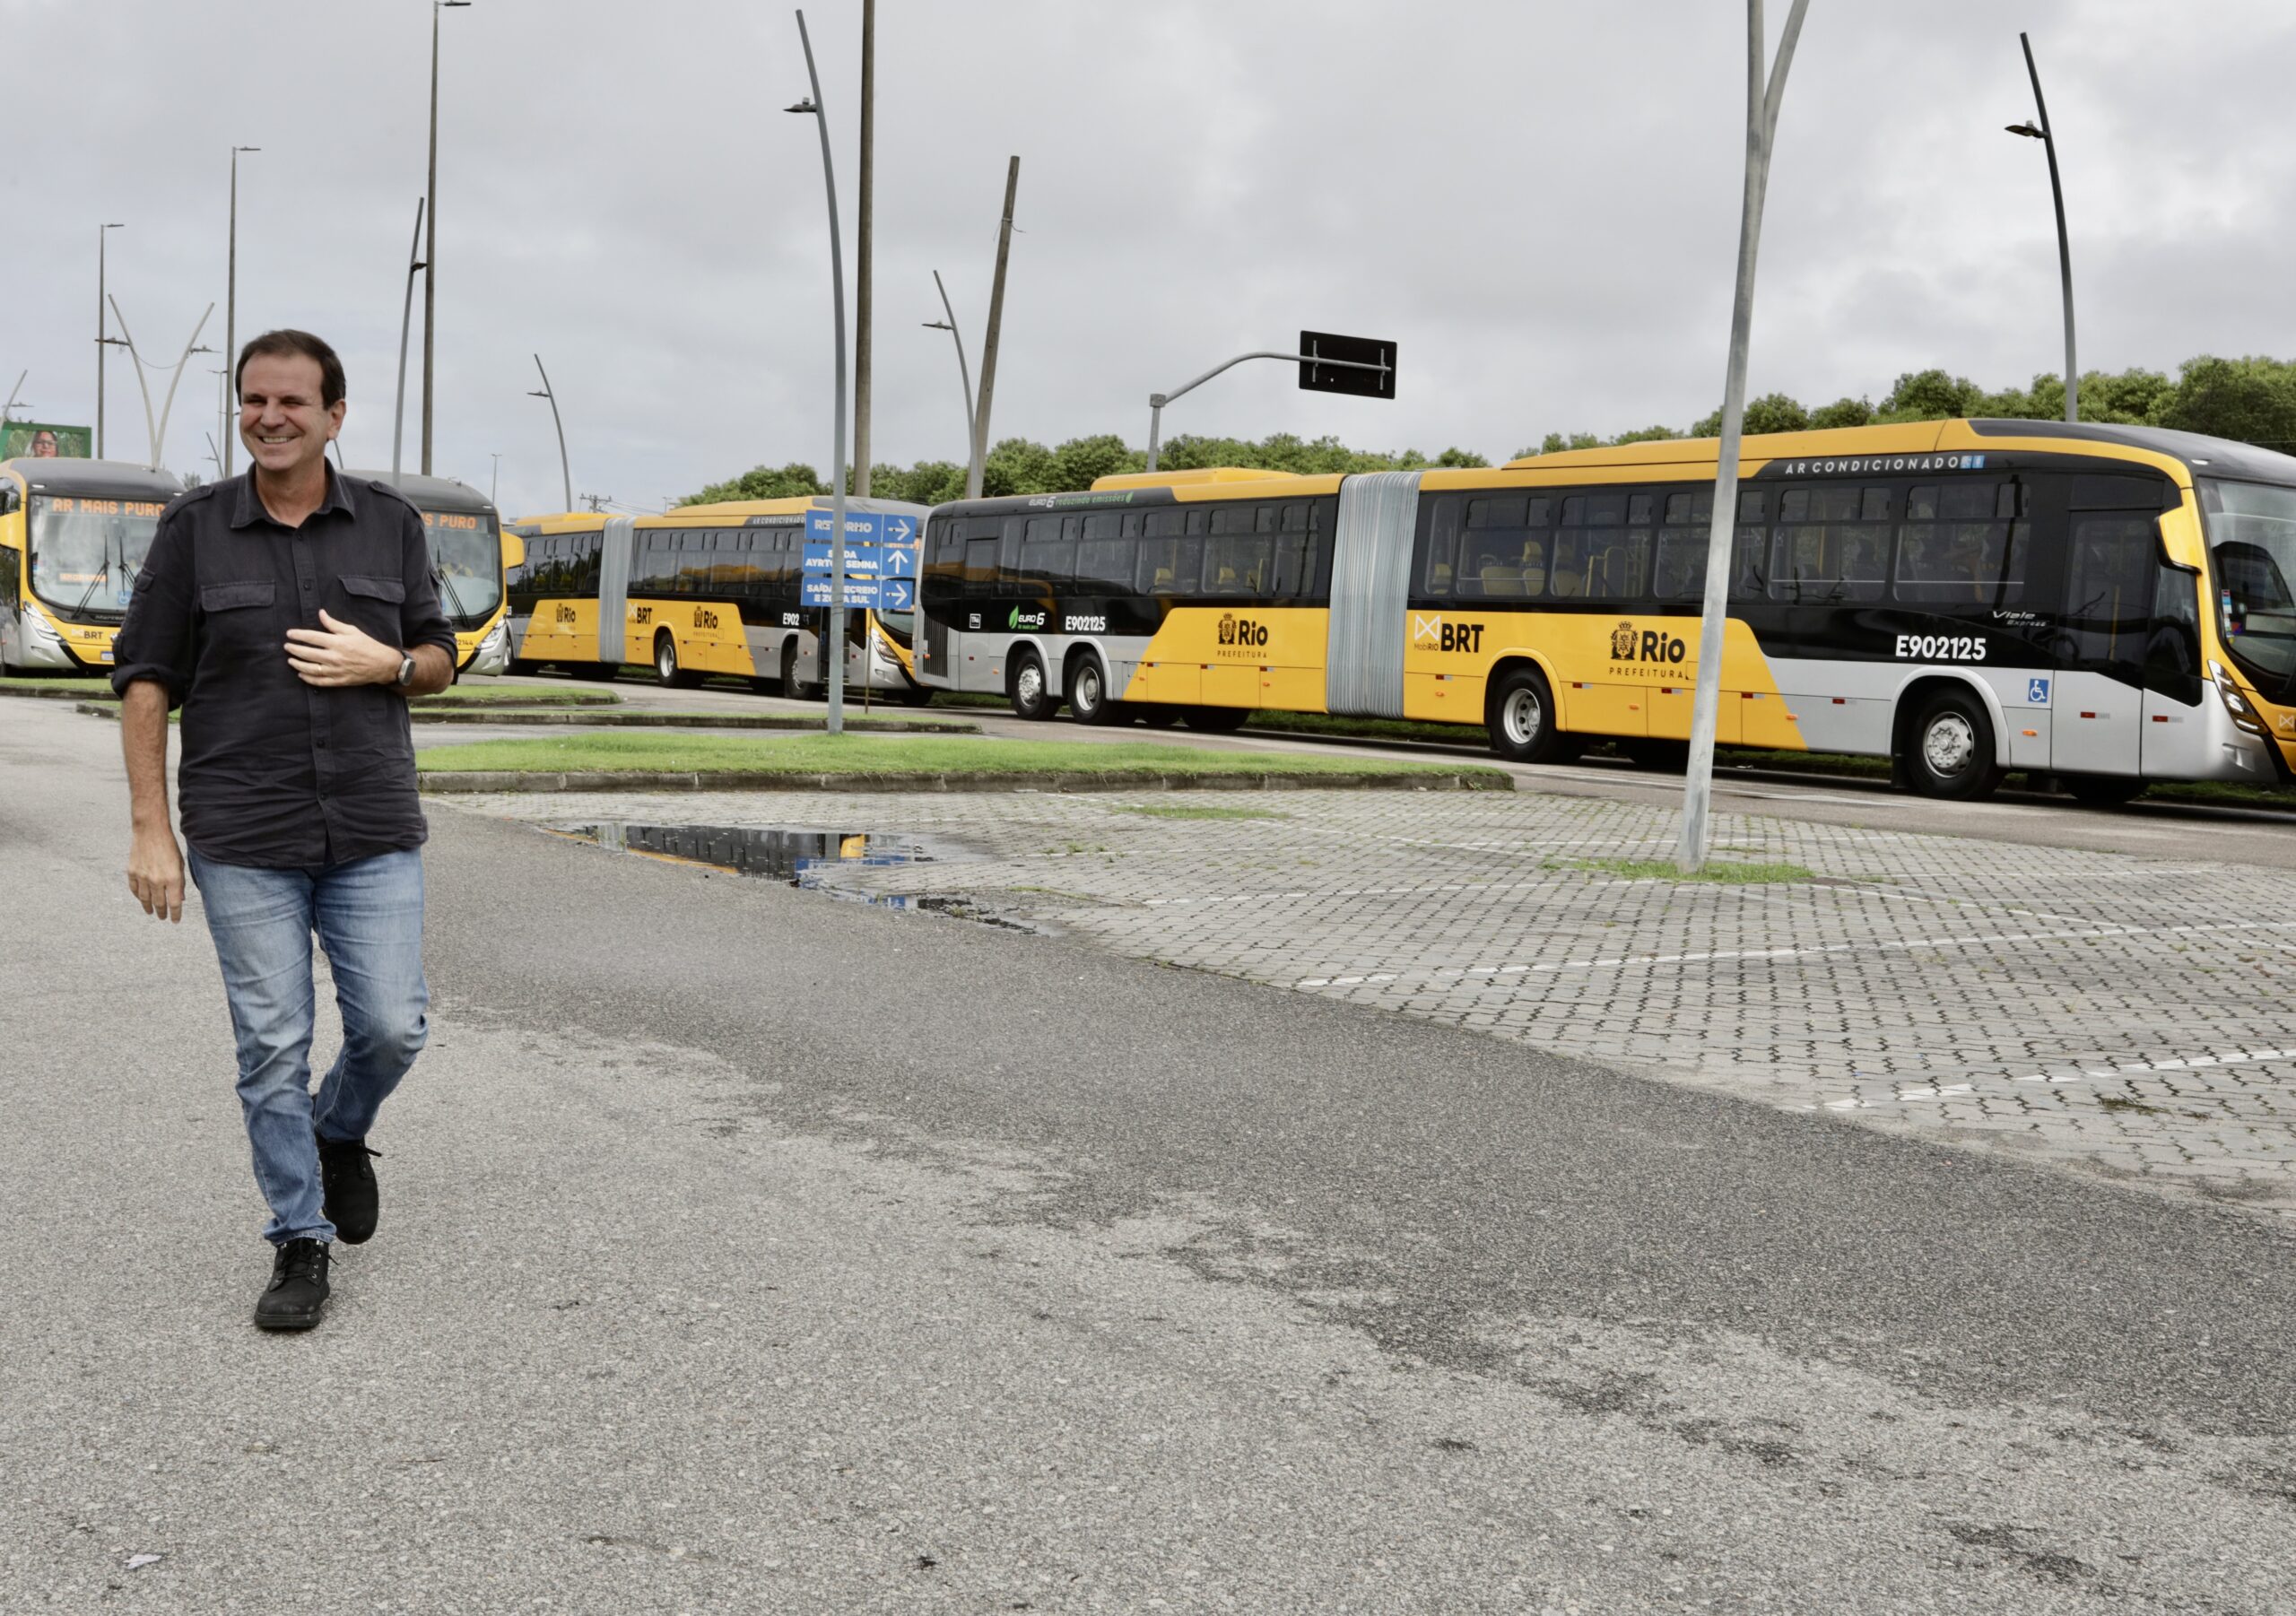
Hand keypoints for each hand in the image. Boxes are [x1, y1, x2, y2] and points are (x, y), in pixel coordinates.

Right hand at [127, 824, 184, 922]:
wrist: (150, 831)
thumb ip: (180, 883)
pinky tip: (141, 899)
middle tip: (162, 918)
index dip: (175, 914)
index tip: (175, 921)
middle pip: (159, 903)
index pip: (174, 904)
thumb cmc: (169, 847)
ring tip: (151, 912)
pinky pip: (134, 889)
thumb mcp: (180, 864)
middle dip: (162, 913)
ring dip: (148, 907)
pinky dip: (138, 896)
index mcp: (173, 878)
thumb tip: (179, 899)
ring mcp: (143, 877)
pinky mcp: (132, 872)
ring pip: (145, 899)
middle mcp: (157, 880)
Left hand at [286, 609, 400, 686]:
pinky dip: (308, 679)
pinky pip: (319, 681)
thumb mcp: (352, 630)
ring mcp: (336, 670)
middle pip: (307, 653)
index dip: (298, 635)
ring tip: (290, 660)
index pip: (312, 637)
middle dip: (294, 649)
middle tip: (287, 646)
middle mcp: (335, 657)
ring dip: (298, 664)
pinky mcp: (339, 680)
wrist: (383, 664)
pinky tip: (301, 674)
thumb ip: (333, 624)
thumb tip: (320, 613)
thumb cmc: (368, 645)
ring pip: (310, 668)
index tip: (289, 634)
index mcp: (338, 642)